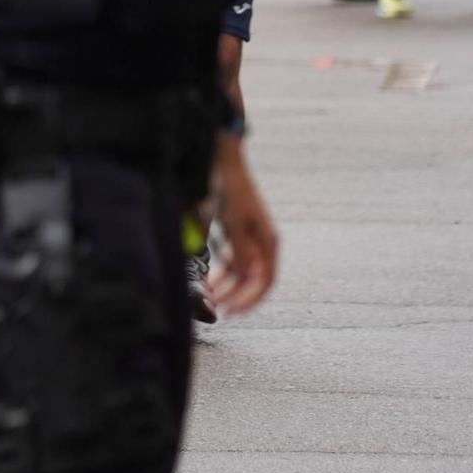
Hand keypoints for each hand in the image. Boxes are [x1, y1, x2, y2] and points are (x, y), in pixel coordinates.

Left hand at [205, 137, 277, 315]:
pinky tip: (206, 279)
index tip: (231, 311)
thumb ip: (241, 250)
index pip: (264, 281)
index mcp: (267, 241)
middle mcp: (260, 244)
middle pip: (251, 281)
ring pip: (238, 273)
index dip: (249, 300)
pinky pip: (229, 261)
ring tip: (206, 295)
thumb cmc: (231, 189)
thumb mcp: (234, 222)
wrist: (221, 161)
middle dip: (233, 296)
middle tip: (213, 306)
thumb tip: (247, 276)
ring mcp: (246, 240)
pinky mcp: (233, 235)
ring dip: (224, 286)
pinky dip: (218, 272)